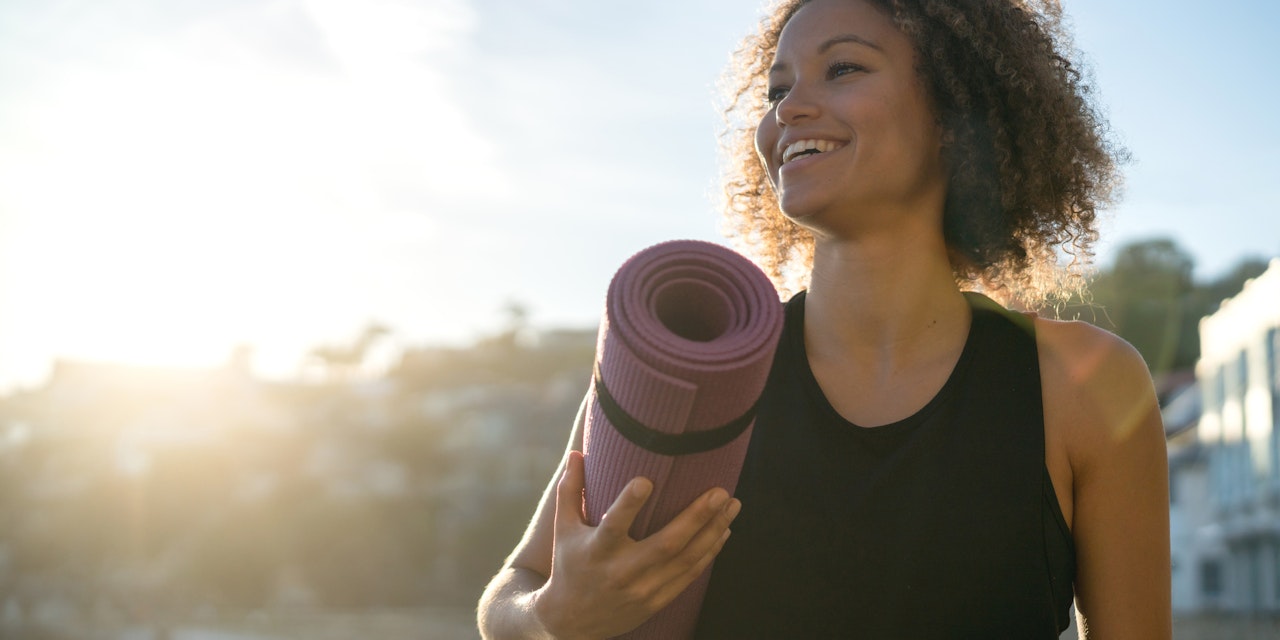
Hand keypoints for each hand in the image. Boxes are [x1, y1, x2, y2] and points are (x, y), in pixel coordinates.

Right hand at [532, 450, 740, 639]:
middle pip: (666, 544)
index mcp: (597, 550)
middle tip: (720, 491)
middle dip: (697, 517)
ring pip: (686, 559)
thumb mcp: (563, 530)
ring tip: (733, 505)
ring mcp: (643, 589)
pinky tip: (723, 531)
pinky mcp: (657, 601)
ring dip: (713, 531)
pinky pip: (690, 575)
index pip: (613, 525)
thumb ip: (570, 491)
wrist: (572, 622)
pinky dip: (710, 552)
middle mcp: (622, 571)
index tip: (647, 479)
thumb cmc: (569, 566)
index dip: (629, 504)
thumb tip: (577, 452)